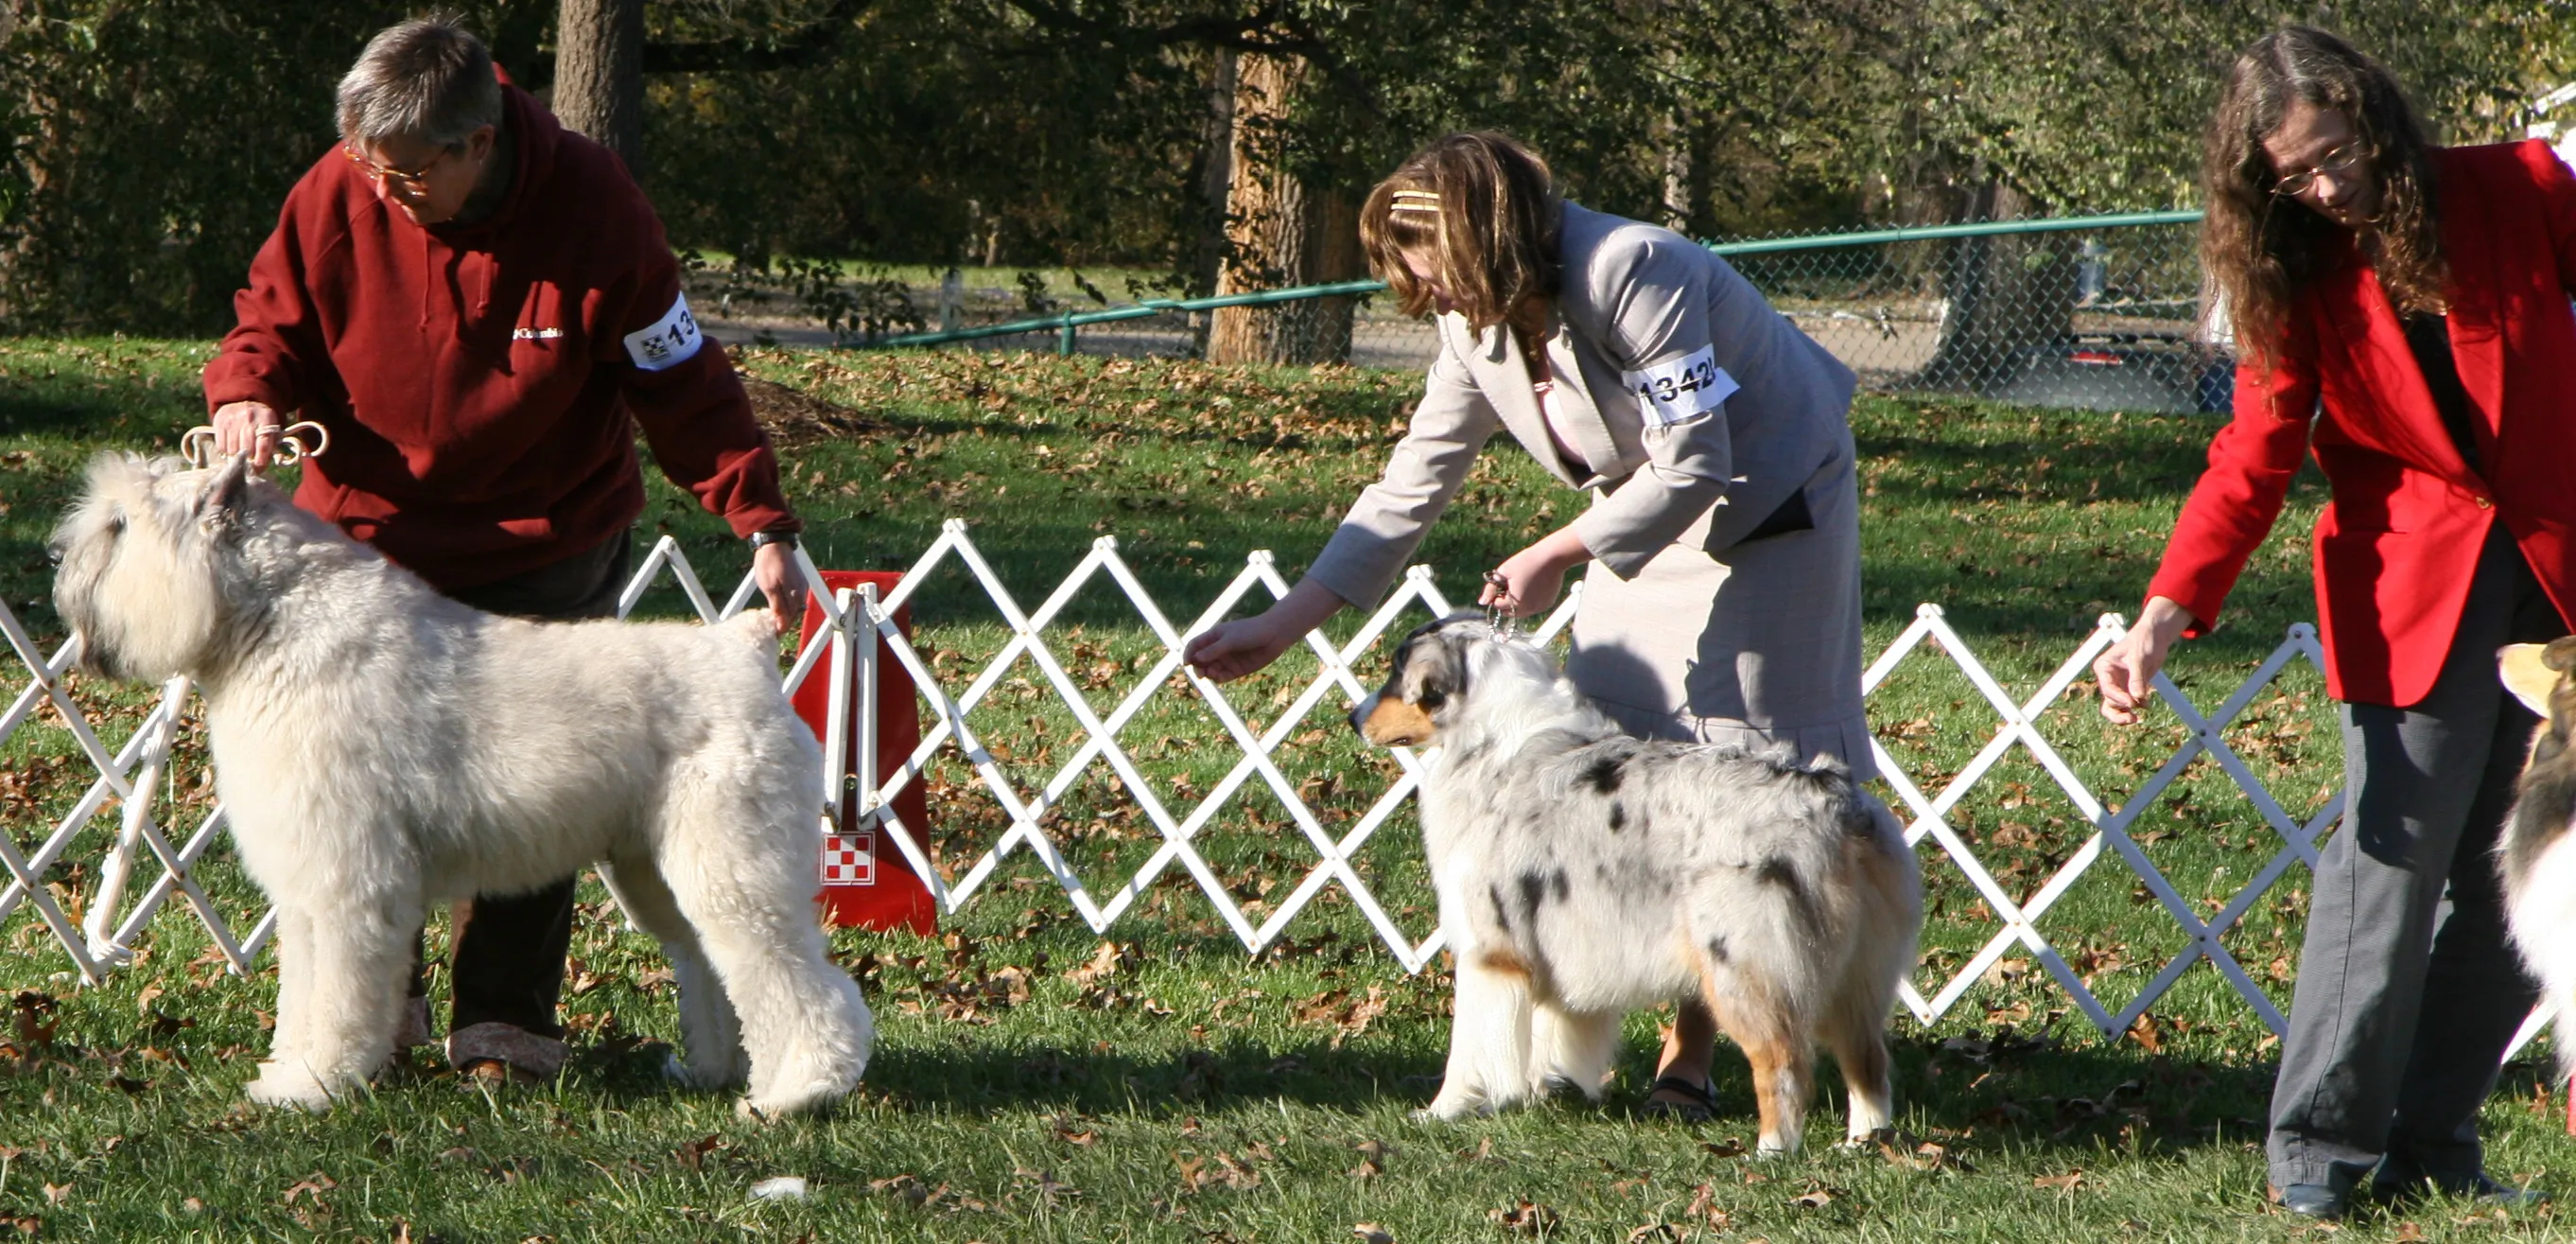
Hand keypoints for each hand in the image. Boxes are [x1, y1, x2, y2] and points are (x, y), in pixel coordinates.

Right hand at [212, 401, 283, 465]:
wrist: (241, 401)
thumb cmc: (259, 421)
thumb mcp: (270, 428)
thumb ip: (269, 445)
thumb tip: (260, 466)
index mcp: (266, 419)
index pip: (264, 444)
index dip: (261, 459)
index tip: (258, 467)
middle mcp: (249, 418)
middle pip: (247, 448)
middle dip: (248, 460)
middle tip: (248, 464)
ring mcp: (233, 420)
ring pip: (233, 449)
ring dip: (236, 457)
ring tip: (240, 455)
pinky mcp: (220, 422)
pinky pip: (221, 445)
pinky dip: (226, 451)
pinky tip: (231, 448)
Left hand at [751, 540, 806, 623]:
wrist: (775, 542)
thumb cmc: (769, 564)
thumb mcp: (769, 588)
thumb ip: (777, 608)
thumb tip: (782, 627)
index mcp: (795, 595)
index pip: (790, 619)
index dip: (781, 627)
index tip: (772, 633)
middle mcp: (802, 592)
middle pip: (794, 614)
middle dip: (784, 620)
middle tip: (770, 624)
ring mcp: (802, 585)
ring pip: (795, 606)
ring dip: (785, 611)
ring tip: (773, 613)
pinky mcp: (799, 580)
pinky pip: (795, 597)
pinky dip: (787, 602)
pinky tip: (779, 600)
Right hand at [1183, 578, 1344, 683]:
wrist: (1274, 636)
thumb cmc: (1251, 632)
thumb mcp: (1230, 640)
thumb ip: (1213, 650)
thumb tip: (1196, 659)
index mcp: (1214, 636)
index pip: (1194, 646)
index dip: (1188, 654)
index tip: (1187, 663)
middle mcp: (1218, 649)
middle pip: (1200, 660)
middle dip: (1198, 667)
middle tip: (1201, 673)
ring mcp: (1227, 659)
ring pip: (1211, 670)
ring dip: (1208, 674)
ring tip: (1212, 674)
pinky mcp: (1236, 669)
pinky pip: (1223, 676)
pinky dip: (1219, 678)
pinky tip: (1220, 678)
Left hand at [1478, 528, 1592, 618]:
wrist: (1552, 557)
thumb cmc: (1525, 562)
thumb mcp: (1503, 573)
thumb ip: (1491, 589)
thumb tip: (1482, 603)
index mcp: (1515, 603)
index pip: (1498, 605)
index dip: (1497, 594)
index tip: (1503, 582)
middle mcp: (1528, 610)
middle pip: (1509, 612)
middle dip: (1506, 602)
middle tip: (1511, 584)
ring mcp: (1539, 608)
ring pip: (1522, 612)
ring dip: (1518, 603)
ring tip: (1522, 584)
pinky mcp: (1548, 604)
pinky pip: (1534, 607)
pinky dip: (1530, 601)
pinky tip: (1533, 586)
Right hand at [2094, 596, 2193, 724]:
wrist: (2155, 636)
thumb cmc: (2144, 641)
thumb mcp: (2140, 658)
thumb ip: (2137, 678)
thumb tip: (2137, 697)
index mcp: (2104, 667)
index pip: (2107, 688)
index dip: (2119, 697)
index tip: (2132, 703)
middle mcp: (2108, 678)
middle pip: (2109, 700)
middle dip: (2120, 710)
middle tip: (2133, 718)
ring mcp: (2119, 684)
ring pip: (2115, 706)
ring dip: (2125, 713)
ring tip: (2136, 718)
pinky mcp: (2129, 688)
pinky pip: (2128, 703)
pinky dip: (2137, 707)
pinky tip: (2146, 706)